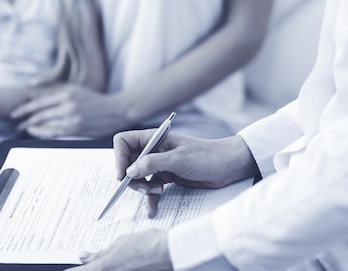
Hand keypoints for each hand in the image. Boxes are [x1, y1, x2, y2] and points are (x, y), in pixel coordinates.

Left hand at [10, 84, 129, 137]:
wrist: (114, 111)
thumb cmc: (94, 100)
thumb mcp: (75, 90)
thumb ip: (56, 92)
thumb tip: (34, 94)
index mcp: (67, 92)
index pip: (40, 101)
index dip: (25, 108)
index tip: (15, 112)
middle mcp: (68, 104)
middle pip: (40, 113)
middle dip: (25, 118)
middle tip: (15, 122)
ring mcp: (72, 117)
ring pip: (46, 124)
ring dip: (32, 127)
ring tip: (23, 128)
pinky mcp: (76, 128)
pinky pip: (54, 132)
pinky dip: (43, 132)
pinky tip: (36, 132)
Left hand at [65, 229, 172, 270]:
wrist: (172, 252)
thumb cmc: (150, 244)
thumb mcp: (121, 243)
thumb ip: (101, 253)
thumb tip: (85, 256)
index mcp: (106, 267)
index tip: (66, 269)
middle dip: (92, 266)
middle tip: (95, 260)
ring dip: (106, 267)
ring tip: (120, 260)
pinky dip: (118, 269)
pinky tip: (124, 264)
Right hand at [114, 130, 256, 217]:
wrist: (229, 166)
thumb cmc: (207, 156)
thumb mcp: (179, 160)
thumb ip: (152, 164)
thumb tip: (129, 171)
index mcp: (154, 138)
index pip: (123, 142)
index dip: (118, 158)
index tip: (123, 175)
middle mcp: (154, 150)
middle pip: (128, 162)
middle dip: (132, 178)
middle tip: (144, 188)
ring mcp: (160, 164)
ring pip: (138, 178)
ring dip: (143, 189)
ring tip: (157, 193)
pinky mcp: (167, 177)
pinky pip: (151, 188)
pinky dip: (150, 199)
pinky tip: (153, 209)